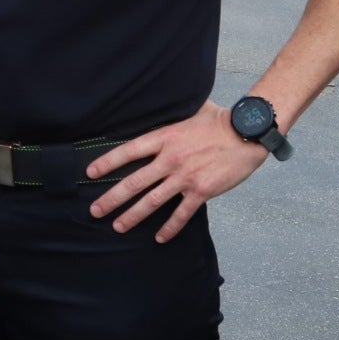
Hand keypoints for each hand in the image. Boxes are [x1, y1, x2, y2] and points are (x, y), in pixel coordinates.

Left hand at [85, 101, 268, 242]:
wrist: (247, 133)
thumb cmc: (220, 119)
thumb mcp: (190, 109)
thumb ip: (171, 112)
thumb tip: (157, 102)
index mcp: (164, 137)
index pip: (128, 151)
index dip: (107, 163)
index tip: (90, 173)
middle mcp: (170, 159)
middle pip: (134, 182)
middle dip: (111, 199)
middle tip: (95, 211)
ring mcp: (185, 177)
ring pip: (152, 201)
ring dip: (132, 216)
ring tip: (118, 226)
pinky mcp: (202, 191)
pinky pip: (181, 214)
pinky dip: (169, 227)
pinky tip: (159, 237)